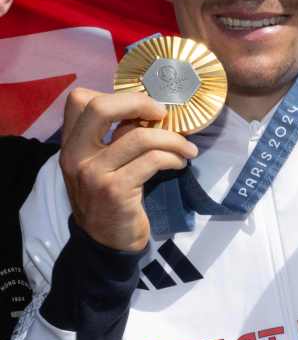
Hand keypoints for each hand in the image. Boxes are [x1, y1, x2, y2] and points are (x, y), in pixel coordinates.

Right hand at [59, 87, 197, 251]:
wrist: (106, 244)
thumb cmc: (109, 200)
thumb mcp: (101, 166)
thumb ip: (113, 140)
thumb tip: (149, 112)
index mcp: (71, 144)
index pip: (80, 100)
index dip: (116, 95)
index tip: (144, 108)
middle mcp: (76, 155)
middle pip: (101, 107)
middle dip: (139, 102)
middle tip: (163, 114)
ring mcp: (94, 173)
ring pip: (138, 136)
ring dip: (171, 139)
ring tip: (186, 149)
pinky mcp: (115, 191)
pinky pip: (152, 161)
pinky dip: (172, 157)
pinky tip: (179, 163)